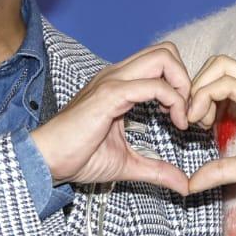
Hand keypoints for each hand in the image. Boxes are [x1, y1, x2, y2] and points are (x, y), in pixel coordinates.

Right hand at [30, 43, 191, 195]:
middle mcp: (117, 75)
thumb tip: (183, 185)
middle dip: (187, 79)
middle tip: (189, 112)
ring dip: (183, 85)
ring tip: (183, 117)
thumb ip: (157, 170)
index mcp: (120, 84)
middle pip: (167, 51)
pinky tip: (175, 124)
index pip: (161, 63)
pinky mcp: (110, 95)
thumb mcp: (127, 164)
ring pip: (163, 58)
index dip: (182, 86)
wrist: (47, 160)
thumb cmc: (77, 157)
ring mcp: (113, 82)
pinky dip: (174, 101)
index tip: (186, 118)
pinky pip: (153, 85)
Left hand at [184, 56, 235, 192]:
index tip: (197, 125)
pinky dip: (206, 98)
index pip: (223, 74)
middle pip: (219, 62)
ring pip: (221, 66)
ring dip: (198, 90)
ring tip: (197, 122)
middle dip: (196, 86)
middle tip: (193, 120)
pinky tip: (204, 123)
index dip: (202, 93)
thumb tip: (192, 184)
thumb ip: (221, 171)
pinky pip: (229, 85)